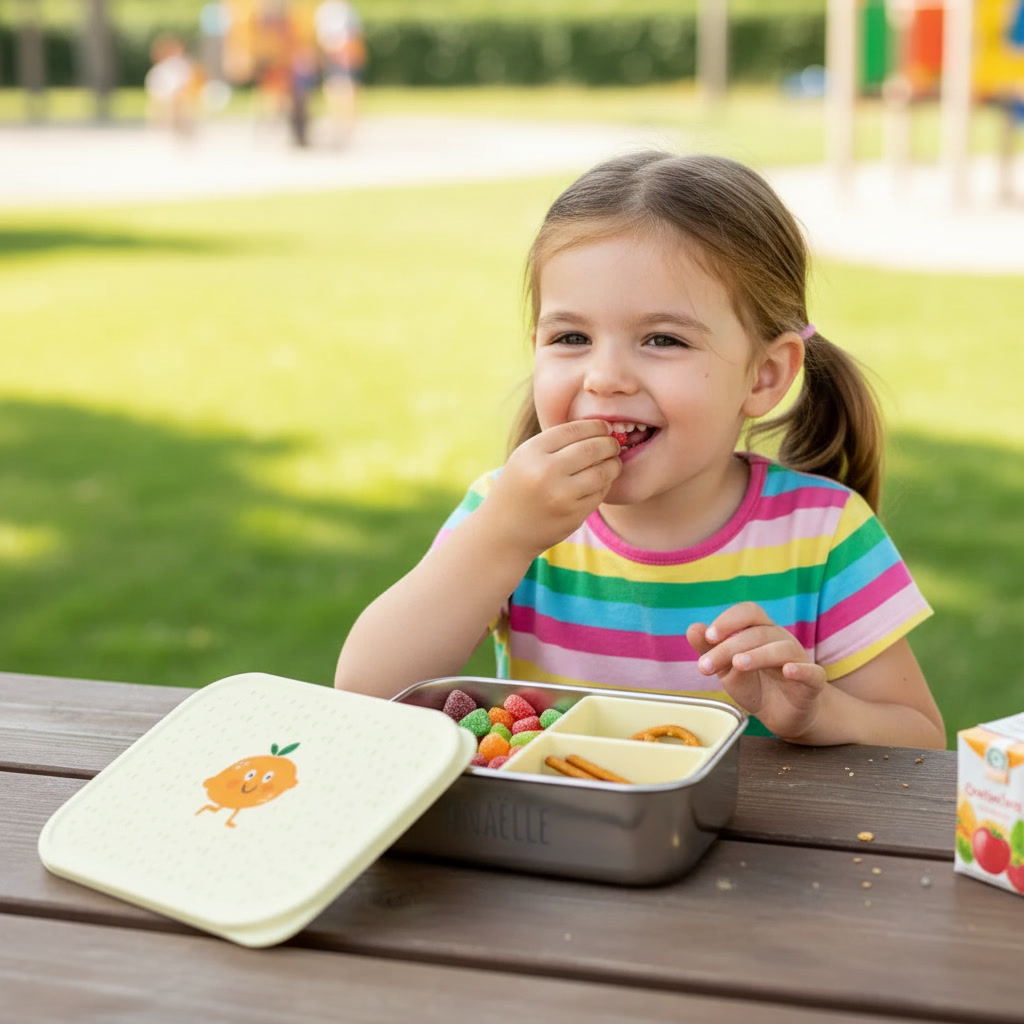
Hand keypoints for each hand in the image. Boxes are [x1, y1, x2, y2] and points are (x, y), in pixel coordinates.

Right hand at [484, 420, 620, 555]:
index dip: (595, 426)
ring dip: (614, 464)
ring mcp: (560, 496)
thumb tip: (600, 429)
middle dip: (609, 444)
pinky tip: (602, 482)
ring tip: (614, 462)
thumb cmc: (519, 488)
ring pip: (602, 472)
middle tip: (614, 445)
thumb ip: (556, 443)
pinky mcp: (573, 515)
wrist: (504, 531)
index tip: (604, 428)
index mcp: (531, 452)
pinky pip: (600, 493)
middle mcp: (545, 472)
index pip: (574, 430)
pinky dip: (606, 485)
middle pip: (592, 448)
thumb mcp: (525, 458)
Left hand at [686, 602, 827, 741]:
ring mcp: (798, 659)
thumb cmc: (754, 684)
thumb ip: (710, 650)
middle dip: (729, 647)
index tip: (708, 637)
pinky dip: (801, 670)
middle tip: (706, 666)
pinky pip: (812, 672)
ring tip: (737, 665)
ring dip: (758, 654)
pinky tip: (787, 671)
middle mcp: (781, 639)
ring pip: (783, 648)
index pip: (748, 612)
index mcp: (760, 631)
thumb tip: (693, 629)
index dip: (729, 620)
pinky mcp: (812, 683)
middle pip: (758, 633)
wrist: (782, 715)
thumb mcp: (726, 668)